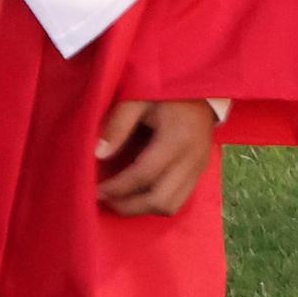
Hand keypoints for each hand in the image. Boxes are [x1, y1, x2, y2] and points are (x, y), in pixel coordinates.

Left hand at [95, 99, 217, 217]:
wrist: (201, 88)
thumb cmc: (165, 90)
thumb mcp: (137, 99)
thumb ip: (118, 125)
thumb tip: (98, 155)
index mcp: (177, 139)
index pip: (144, 174)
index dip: (119, 187)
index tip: (96, 191)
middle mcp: (192, 160)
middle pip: (162, 200)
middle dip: (130, 206)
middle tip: (105, 200)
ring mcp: (200, 168)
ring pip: (173, 205)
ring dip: (143, 208)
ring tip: (118, 200)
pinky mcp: (200, 171)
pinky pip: (180, 198)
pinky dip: (157, 201)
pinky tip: (137, 193)